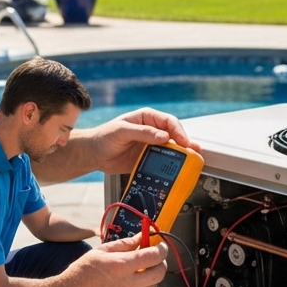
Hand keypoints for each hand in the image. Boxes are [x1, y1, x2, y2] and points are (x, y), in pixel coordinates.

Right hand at [63, 236, 168, 286]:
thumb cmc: (80, 272)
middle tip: (156, 258)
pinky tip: (120, 285)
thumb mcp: (101, 252)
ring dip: (148, 277)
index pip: (154, 256)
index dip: (162, 249)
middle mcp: (126, 285)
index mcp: (120, 266)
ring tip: (135, 271)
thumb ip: (125, 244)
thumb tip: (142, 237)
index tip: (161, 245)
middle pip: (159, 274)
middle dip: (161, 264)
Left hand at [84, 108, 201, 175]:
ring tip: (193, 161)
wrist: (93, 154)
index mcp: (147, 118)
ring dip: (182, 154)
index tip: (184, 142)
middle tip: (192, 153)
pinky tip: (179, 168)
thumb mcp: (122, 131)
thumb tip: (164, 136)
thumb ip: (142, 133)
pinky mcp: (149, 158)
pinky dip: (172, 164)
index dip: (178, 131)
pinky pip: (164, 161)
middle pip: (174, 135)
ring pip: (172, 148)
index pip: (168, 122)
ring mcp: (152, 145)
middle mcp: (152, 130)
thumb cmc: (104, 137)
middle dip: (185, 143)